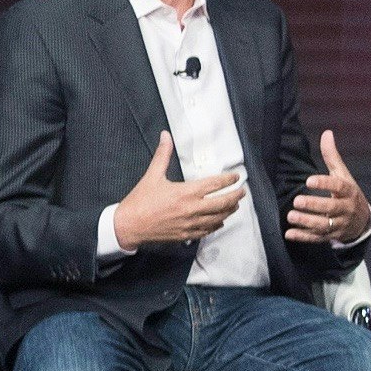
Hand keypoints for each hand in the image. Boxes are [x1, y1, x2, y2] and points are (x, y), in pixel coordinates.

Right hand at [110, 133, 244, 246]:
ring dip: (229, 210)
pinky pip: (207, 231)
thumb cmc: (140, 201)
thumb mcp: (152, 176)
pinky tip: (219, 221)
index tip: (236, 177)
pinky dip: (216, 225)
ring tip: (235, 205)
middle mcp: (192, 209)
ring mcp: (190, 224)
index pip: (215, 184)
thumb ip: (162, 155)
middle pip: (223, 203)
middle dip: (236, 196)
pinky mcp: (186, 235)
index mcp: (186, 193)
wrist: (127, 226)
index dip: (229, 180)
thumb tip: (165, 135)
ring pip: (218, 218)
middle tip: (242, 191)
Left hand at [283, 128, 370, 243]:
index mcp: (348, 191)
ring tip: (290, 216)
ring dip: (306, 222)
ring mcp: (339, 224)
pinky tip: (289, 233)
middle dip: (313, 205)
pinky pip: (317, 238)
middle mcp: (345, 209)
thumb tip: (326, 133)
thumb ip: (332, 156)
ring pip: (323, 225)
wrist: (362, 221)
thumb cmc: (348, 193)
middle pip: (330, 208)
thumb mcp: (344, 175)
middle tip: (297, 201)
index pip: (338, 187)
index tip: (309, 180)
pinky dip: (303, 237)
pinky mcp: (331, 236)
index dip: (324, 184)